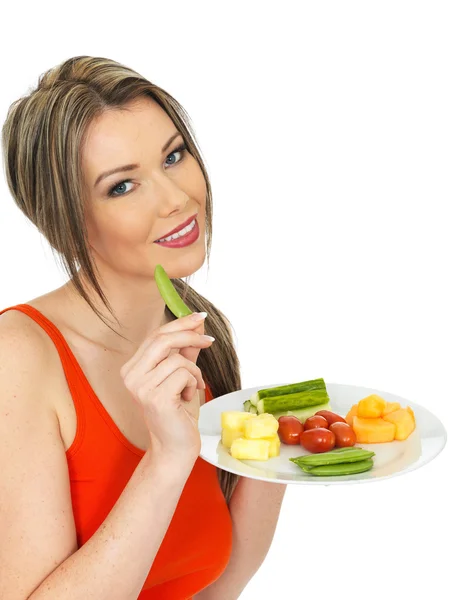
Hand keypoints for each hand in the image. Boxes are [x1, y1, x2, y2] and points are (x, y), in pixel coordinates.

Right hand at [120, 313, 213, 461]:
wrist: (176, 447)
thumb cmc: (179, 413)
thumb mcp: (183, 375)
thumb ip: (186, 351)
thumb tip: (197, 325)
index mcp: (133, 368)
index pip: (155, 336)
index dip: (179, 323)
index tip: (199, 317)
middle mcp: (131, 376)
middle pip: (163, 340)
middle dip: (190, 336)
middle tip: (210, 341)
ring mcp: (140, 387)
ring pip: (178, 359)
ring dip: (194, 372)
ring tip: (193, 388)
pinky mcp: (155, 398)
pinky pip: (184, 374)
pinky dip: (194, 383)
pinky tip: (188, 398)